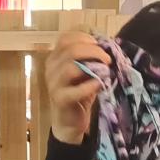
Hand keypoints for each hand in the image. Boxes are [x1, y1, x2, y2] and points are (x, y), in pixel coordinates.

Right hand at [47, 29, 107, 145]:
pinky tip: (99, 84)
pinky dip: (90, 85)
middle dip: (93, 51)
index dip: (85, 38)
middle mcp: (50, 67)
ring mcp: (53, 84)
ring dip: (92, 66)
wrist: (70, 121)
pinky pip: (75, 90)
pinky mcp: (59, 99)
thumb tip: (108, 45)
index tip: (100, 45)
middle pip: (70, 49)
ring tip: (106, 71)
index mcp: (55, 57)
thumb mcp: (85, 71)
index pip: (66, 38)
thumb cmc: (80, 93)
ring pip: (70, 66)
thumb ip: (90, 58)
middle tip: (108, 59)